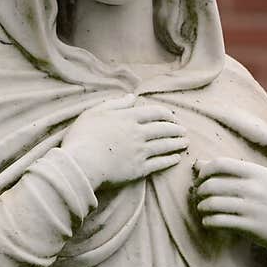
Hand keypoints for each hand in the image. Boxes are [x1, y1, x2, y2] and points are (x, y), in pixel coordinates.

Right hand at [61, 94, 187, 190]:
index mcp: (129, 118)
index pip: (155, 112)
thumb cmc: (83, 137)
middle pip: (164, 129)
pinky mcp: (139, 170)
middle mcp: (139, 133)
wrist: (81, 164)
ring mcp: (140, 152)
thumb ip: (115, 104)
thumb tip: (132, 97)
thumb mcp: (95, 112)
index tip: (173, 118)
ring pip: (165, 145)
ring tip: (185, 143)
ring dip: (177, 143)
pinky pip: (160, 163)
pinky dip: (170, 160)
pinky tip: (176, 158)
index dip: (167, 114)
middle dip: (176, 129)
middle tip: (183, 131)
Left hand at [192, 157, 266, 253]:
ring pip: (212, 204)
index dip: (204, 172)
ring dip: (202, 207)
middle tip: (199, 197)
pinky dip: (208, 221)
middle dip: (199, 191)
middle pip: (212, 185)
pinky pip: (218, 222)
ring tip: (203, 209)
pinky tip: (209, 221)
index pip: (220, 164)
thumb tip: (198, 165)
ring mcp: (253, 208)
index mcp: (256, 172)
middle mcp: (255, 188)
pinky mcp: (250, 227)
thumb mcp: (259, 179)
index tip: (201, 179)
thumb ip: (230, 170)